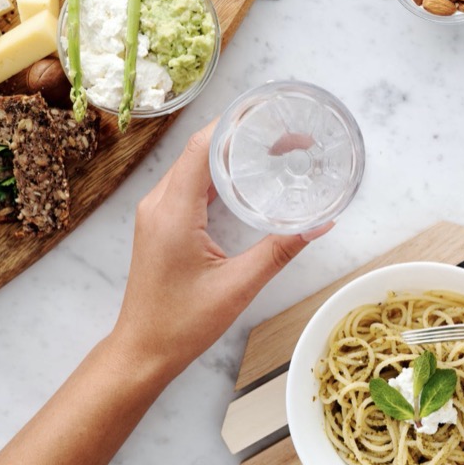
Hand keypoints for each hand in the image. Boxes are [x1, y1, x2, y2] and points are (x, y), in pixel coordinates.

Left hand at [111, 121, 331, 375]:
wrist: (143, 349)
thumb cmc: (183, 323)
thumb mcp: (239, 285)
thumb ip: (280, 249)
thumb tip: (320, 224)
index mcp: (174, 212)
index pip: (202, 148)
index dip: (235, 124)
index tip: (270, 114)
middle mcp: (159, 204)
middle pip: (200, 150)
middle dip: (241, 136)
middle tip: (285, 134)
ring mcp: (157, 213)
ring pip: (195, 166)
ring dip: (230, 154)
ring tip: (272, 149)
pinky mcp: (161, 224)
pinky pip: (190, 185)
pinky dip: (218, 175)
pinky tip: (245, 178)